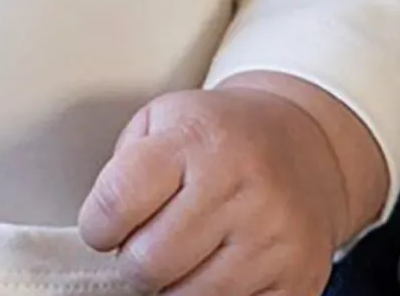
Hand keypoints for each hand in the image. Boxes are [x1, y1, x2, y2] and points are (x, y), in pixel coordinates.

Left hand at [78, 79, 367, 294]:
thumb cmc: (220, 135)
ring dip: (170, 286)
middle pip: (150, 260)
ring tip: (176, 258)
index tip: (100, 230)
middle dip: (133, 262)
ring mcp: (272, 238)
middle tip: (140, 247)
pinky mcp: (297, 279)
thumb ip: (123, 169)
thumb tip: (102, 231)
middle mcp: (238, 188)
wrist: (302, 145)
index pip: (117, 201)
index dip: (97, 226)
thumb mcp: (161, 120)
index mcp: (194, 140)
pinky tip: (209, 271)